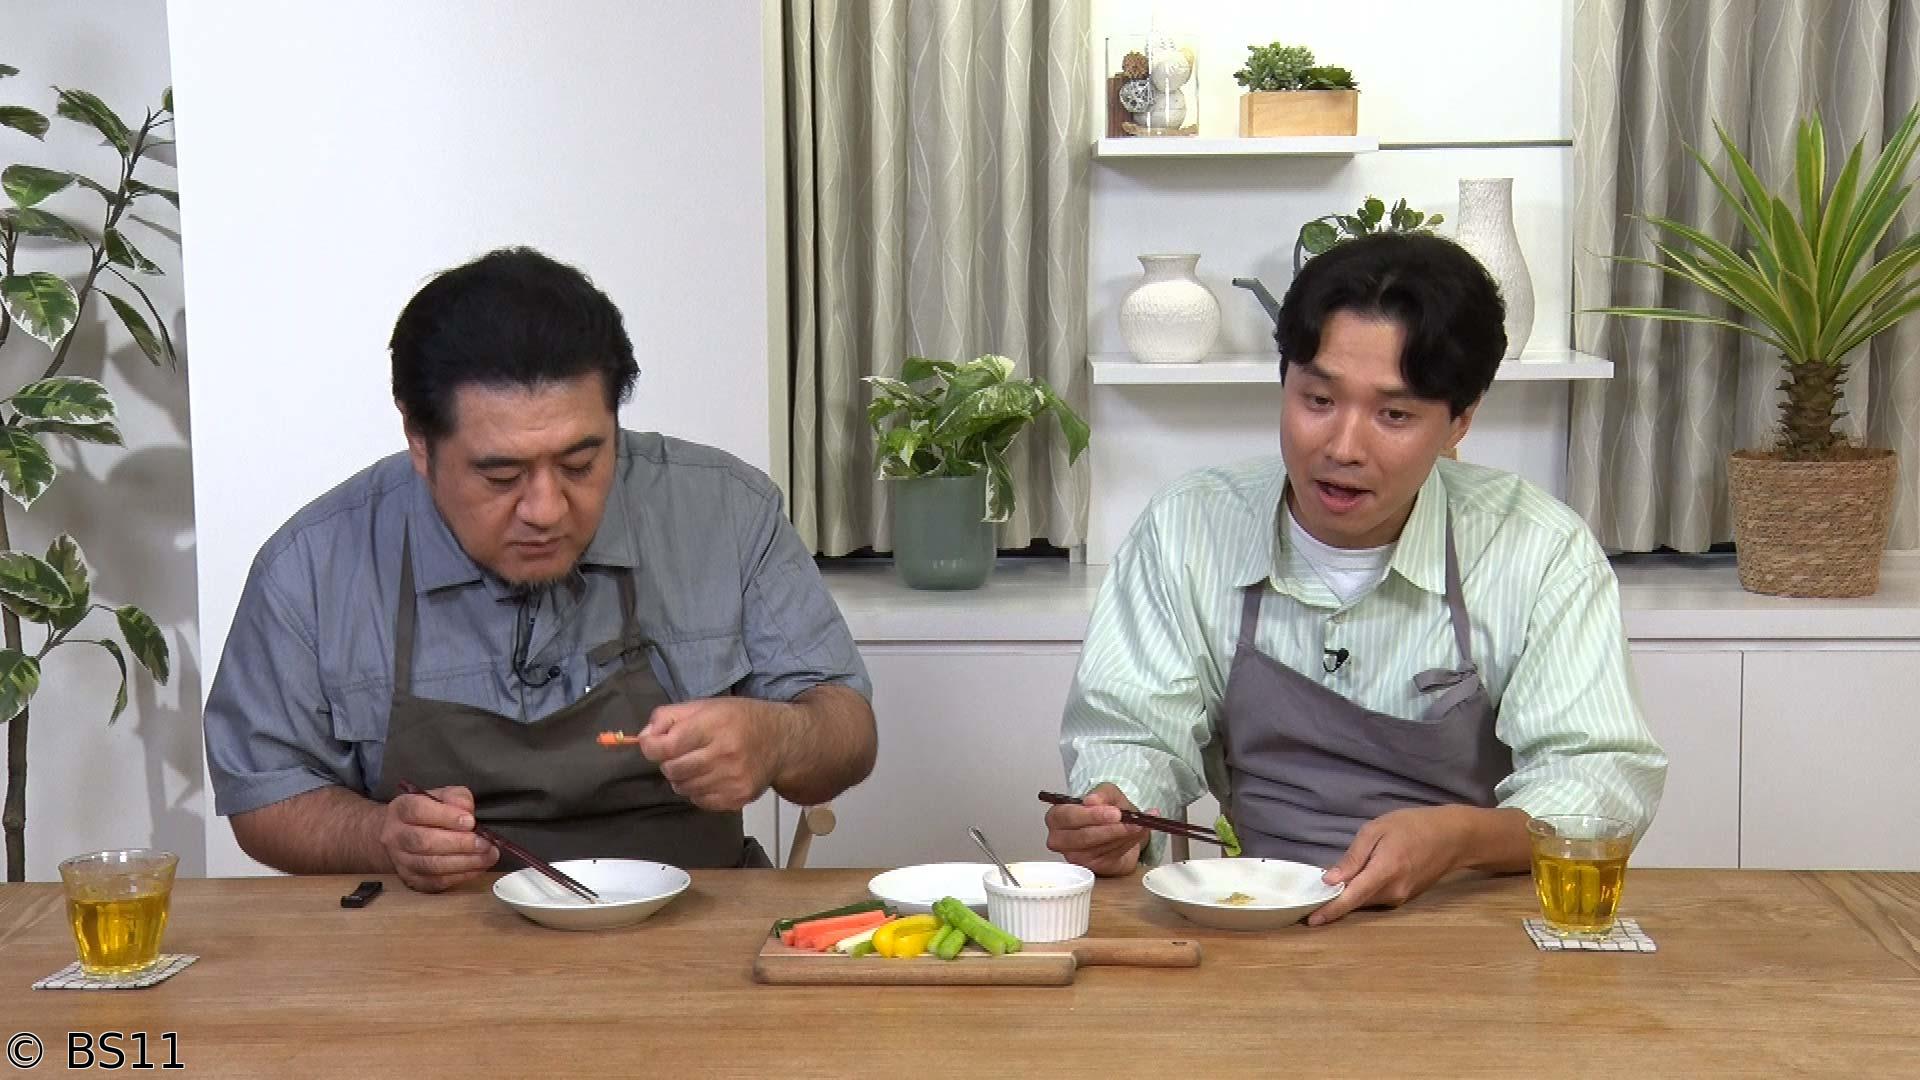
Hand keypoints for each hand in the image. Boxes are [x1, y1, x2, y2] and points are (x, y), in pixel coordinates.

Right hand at [379, 785, 498, 892]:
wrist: (402, 834)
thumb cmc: (427, 813)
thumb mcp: (441, 796)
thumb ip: (456, 798)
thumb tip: (468, 812)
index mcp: (402, 809)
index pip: (418, 811)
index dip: (446, 816)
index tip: (470, 821)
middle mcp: (396, 836)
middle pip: (424, 842)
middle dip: (459, 844)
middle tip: (485, 844)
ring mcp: (401, 860)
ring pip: (430, 865)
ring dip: (463, 863)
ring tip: (487, 856)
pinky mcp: (411, 879)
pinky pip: (435, 882)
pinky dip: (459, 876)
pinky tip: (477, 868)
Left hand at [636, 697, 785, 811]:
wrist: (781, 741)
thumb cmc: (740, 720)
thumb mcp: (705, 706)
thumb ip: (669, 716)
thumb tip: (643, 737)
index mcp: (715, 725)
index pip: (667, 746)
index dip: (651, 746)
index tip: (653, 744)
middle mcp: (725, 754)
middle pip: (672, 769)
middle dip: (669, 762)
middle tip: (682, 753)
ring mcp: (732, 779)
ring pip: (683, 788)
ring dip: (683, 778)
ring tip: (699, 764)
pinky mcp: (737, 798)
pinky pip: (699, 801)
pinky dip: (697, 790)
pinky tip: (711, 776)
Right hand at [1044, 783, 1152, 876]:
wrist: (1118, 829)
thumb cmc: (1105, 809)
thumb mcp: (1107, 794)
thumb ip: (1102, 793)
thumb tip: (1093, 800)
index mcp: (1057, 817)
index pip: (1068, 816)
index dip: (1092, 815)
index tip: (1115, 813)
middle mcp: (1060, 839)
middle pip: (1083, 837)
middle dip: (1109, 829)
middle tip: (1128, 821)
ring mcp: (1074, 857)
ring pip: (1099, 848)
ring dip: (1122, 836)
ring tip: (1138, 825)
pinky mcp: (1091, 868)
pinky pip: (1110, 857)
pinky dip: (1126, 845)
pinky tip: (1134, 834)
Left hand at [1307, 805, 1480, 925]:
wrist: (1453, 837)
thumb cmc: (1412, 826)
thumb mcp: (1376, 830)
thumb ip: (1353, 857)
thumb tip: (1330, 880)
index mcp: (1384, 871)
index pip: (1352, 897)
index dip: (1331, 910)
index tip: (1311, 920)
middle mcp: (1393, 892)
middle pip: (1356, 902)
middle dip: (1334, 902)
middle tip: (1311, 894)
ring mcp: (1401, 897)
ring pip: (1366, 901)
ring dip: (1348, 897)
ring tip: (1330, 885)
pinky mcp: (1405, 897)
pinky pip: (1377, 898)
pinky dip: (1363, 893)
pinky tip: (1356, 880)